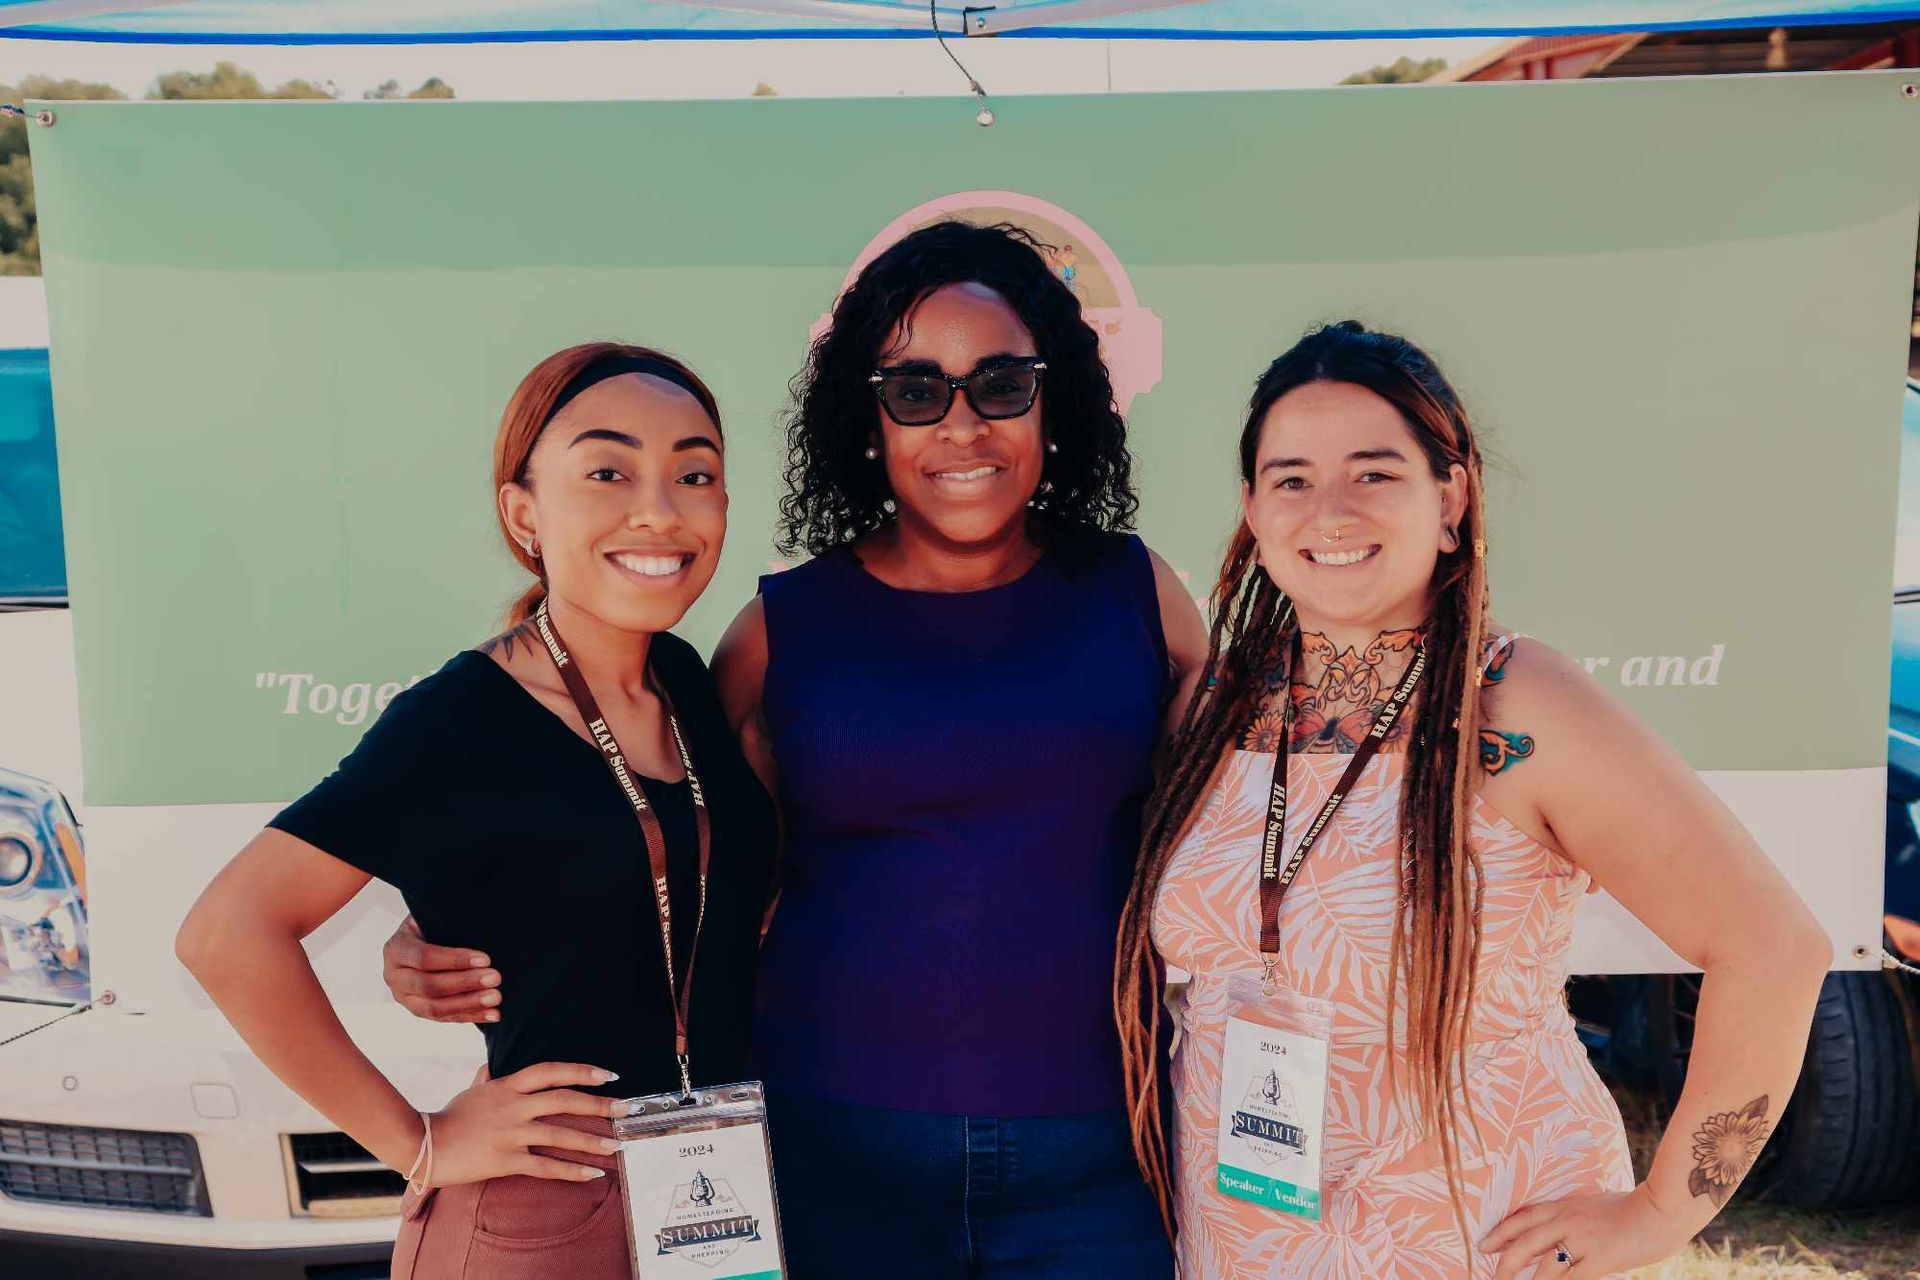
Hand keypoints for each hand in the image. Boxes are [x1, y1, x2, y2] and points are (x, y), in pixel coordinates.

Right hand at [384, 915, 501, 1023]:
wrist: (420, 938)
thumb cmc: (431, 924)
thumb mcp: (433, 917)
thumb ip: (448, 921)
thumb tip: (482, 922)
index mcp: (396, 949)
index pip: (424, 957)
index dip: (455, 960)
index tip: (485, 959)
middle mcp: (394, 976)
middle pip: (429, 986)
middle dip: (465, 983)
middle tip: (495, 978)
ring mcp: (405, 997)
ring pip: (435, 1008)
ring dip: (469, 1004)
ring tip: (496, 997)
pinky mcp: (418, 1011)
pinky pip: (445, 1018)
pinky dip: (471, 1016)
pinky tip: (493, 1014)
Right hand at [425, 1061, 623, 1186]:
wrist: (423, 1143)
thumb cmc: (448, 1117)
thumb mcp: (471, 1091)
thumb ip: (486, 1078)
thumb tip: (489, 1067)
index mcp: (508, 1085)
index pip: (552, 1071)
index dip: (582, 1071)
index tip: (609, 1075)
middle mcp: (514, 1105)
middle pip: (564, 1099)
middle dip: (599, 1104)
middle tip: (626, 1109)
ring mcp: (510, 1133)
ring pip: (560, 1134)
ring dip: (592, 1141)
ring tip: (617, 1146)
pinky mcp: (505, 1159)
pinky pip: (545, 1166)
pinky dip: (571, 1171)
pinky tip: (593, 1174)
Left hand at [1482, 1184, 1694, 1278]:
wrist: (1659, 1210)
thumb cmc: (1629, 1209)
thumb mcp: (1591, 1206)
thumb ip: (1571, 1217)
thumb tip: (1554, 1233)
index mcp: (1564, 1207)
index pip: (1523, 1219)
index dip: (1501, 1233)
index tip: (1484, 1245)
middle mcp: (1567, 1221)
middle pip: (1525, 1243)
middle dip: (1505, 1262)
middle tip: (1492, 1276)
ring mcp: (1583, 1240)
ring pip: (1545, 1266)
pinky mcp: (1601, 1258)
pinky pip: (1573, 1279)